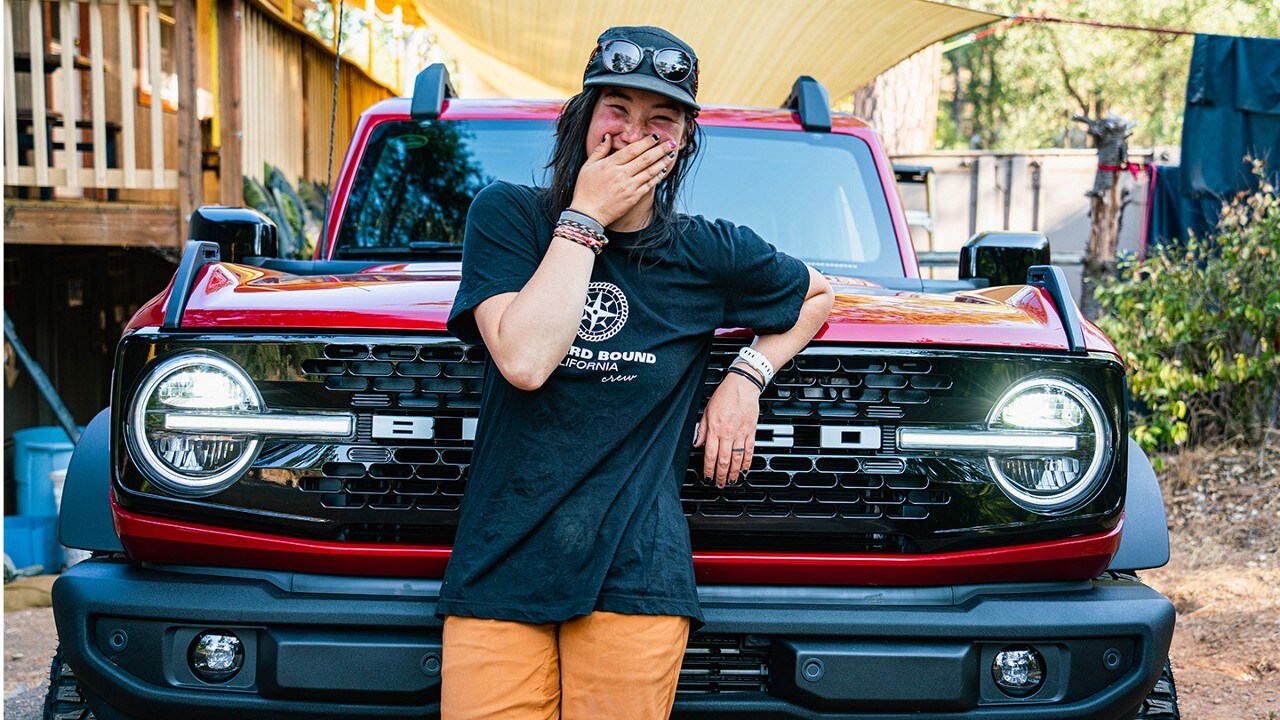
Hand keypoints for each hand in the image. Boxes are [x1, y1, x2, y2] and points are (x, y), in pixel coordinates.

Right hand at [570, 134, 675, 226]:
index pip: (632, 150)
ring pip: (650, 171)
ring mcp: (629, 187)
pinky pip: (649, 185)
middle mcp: (621, 174)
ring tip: (672, 154)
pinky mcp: (633, 198)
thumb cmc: (585, 189)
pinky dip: (657, 177)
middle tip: (672, 142)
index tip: (656, 136)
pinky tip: (663, 170)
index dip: (646, 142)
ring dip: (662, 161)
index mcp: (610, 165)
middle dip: (660, 149)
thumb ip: (600, 150)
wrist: (588, 214)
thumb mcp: (587, 166)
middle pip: (645, 159)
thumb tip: (608, 136)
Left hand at [694, 373, 760, 488]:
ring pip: (737, 458)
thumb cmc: (725, 395)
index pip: (710, 454)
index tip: (707, 477)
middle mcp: (727, 433)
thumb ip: (702, 429)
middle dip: (721, 475)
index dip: (708, 469)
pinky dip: (748, 462)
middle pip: (723, 459)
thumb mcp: (707, 411)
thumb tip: (697, 443)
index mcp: (715, 428)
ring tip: (732, 481)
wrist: (743, 386)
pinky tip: (745, 469)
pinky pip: (749, 450)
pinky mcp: (751, 432)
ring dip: (734, 472)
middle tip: (719, 484)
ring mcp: (740, 433)